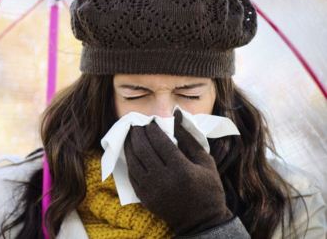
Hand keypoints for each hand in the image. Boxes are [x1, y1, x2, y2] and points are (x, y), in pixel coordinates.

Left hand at [123, 109, 232, 235]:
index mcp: (181, 169)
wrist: (201, 221)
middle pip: (143, 149)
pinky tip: (131, 152)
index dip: (152, 129)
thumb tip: (177, 115)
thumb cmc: (208, 189)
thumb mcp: (206, 162)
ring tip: (131, 135)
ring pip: (133, 161)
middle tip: (136, 124)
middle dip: (138, 133)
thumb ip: (189, 138)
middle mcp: (163, 179)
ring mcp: (152, 190)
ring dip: (130, 145)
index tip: (150, 121)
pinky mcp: (145, 198)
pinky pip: (131, 175)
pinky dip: (129, 161)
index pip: (160, 142)